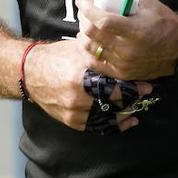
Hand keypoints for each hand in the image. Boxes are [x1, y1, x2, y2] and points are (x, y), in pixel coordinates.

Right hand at [24, 39, 152, 132]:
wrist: (30, 73)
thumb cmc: (57, 57)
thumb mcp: (79, 50)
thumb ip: (101, 54)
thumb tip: (126, 53)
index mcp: (82, 76)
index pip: (115, 85)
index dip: (134, 87)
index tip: (148, 85)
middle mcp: (78, 96)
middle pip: (114, 103)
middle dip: (133, 99)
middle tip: (146, 94)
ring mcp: (74, 111)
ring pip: (108, 117)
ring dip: (126, 113)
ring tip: (138, 108)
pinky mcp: (72, 121)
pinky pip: (97, 126)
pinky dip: (114, 125)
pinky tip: (126, 120)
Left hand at [76, 0, 177, 80]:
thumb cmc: (165, 23)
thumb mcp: (147, 2)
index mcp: (135, 30)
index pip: (101, 20)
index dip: (87, 8)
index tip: (83, 0)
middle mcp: (127, 49)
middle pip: (92, 33)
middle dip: (83, 18)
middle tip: (85, 10)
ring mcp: (124, 64)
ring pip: (91, 49)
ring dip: (83, 34)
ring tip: (85, 25)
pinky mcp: (122, 73)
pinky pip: (96, 64)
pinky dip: (88, 52)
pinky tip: (87, 42)